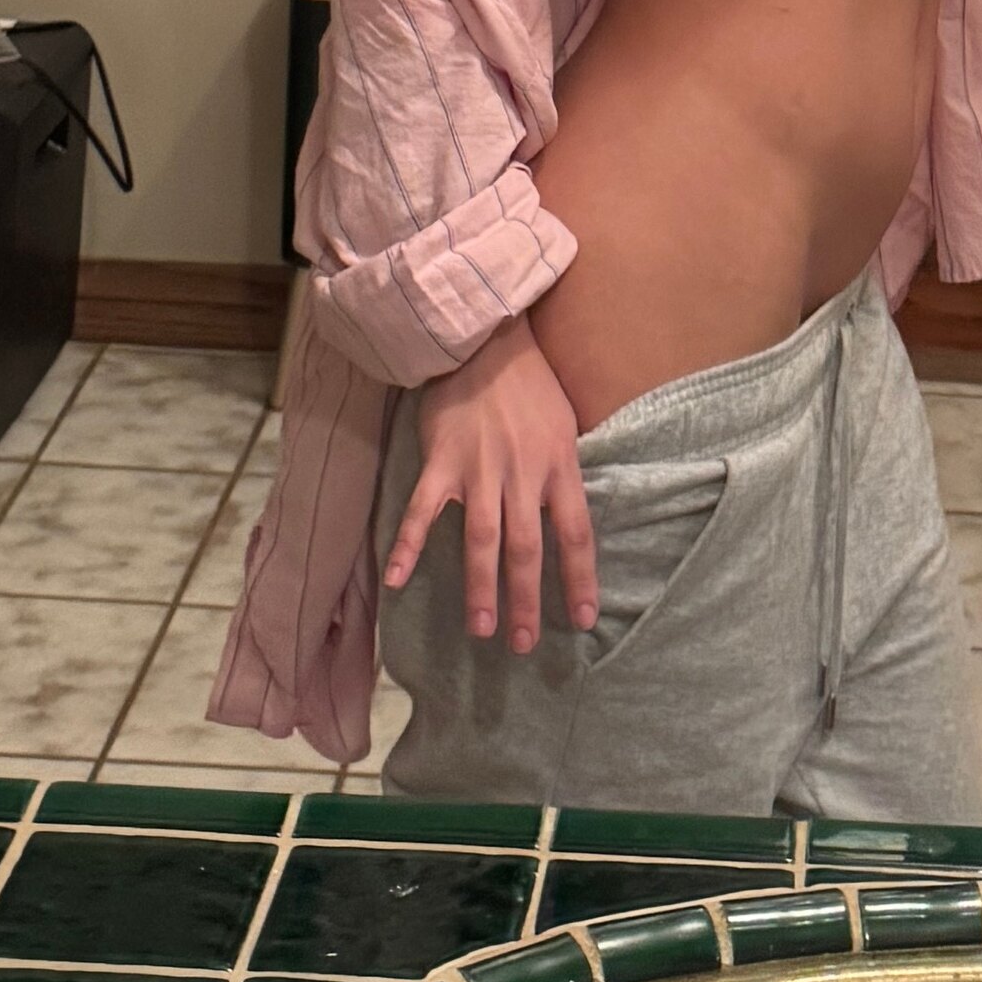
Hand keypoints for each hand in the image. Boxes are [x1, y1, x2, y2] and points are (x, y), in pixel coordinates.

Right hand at [381, 307, 596, 647]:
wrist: (483, 337)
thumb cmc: (529, 383)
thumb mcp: (565, 424)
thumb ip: (563, 474)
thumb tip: (569, 522)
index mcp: (559, 464)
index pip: (577, 533)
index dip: (580, 579)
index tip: (583, 621)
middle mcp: (522, 472)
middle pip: (528, 547)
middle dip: (527, 599)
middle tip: (525, 644)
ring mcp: (479, 468)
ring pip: (483, 539)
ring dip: (481, 588)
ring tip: (481, 629)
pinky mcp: (440, 460)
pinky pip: (424, 510)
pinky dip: (410, 545)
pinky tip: (397, 581)